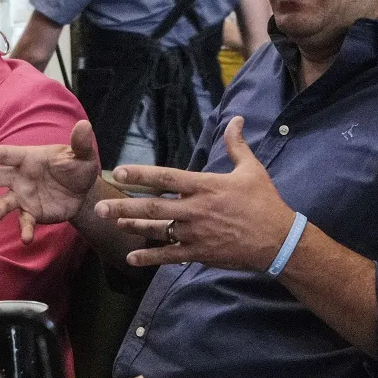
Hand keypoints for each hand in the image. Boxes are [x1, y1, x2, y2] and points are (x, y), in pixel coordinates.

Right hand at [0, 119, 104, 242]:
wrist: (83, 192)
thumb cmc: (77, 167)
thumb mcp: (82, 156)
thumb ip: (81, 144)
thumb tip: (84, 126)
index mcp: (28, 158)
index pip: (5, 154)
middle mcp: (20, 177)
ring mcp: (23, 196)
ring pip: (4, 203)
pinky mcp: (32, 213)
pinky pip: (25, 222)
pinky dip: (25, 230)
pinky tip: (26, 239)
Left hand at [97, 117, 296, 270]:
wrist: (278, 240)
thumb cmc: (265, 202)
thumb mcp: (252, 170)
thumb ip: (236, 145)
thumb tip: (237, 119)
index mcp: (205, 186)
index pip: (167, 177)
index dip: (141, 174)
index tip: (119, 172)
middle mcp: (195, 210)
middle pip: (153, 207)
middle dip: (124, 206)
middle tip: (100, 207)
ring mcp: (195, 234)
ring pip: (157, 230)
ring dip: (132, 227)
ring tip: (111, 223)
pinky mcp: (199, 253)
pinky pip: (169, 256)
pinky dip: (149, 258)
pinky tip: (131, 258)